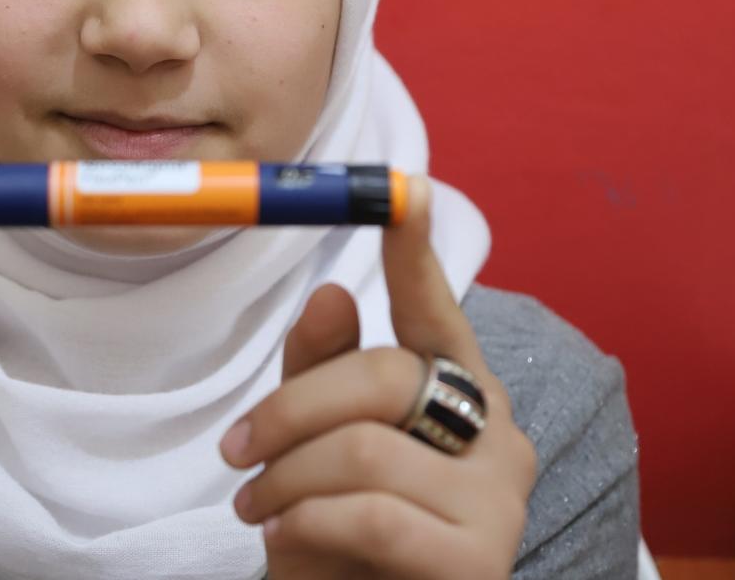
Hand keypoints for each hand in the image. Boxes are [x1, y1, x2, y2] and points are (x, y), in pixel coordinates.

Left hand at [219, 176, 536, 578]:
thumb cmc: (342, 538)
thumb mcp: (316, 448)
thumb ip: (321, 375)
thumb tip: (332, 291)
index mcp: (462, 395)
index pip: (439, 316)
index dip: (417, 256)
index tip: (403, 192)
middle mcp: (497, 436)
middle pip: (383, 377)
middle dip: (289, 411)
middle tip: (236, 452)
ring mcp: (499, 500)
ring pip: (364, 450)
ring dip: (285, 479)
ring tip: (256, 507)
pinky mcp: (479, 560)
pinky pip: (371, 515)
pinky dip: (306, 522)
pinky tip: (285, 537)